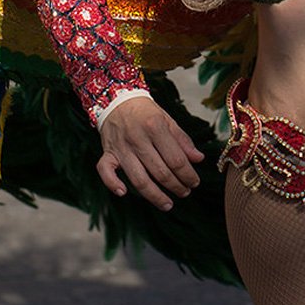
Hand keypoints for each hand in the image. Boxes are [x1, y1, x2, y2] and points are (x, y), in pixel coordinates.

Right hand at [96, 96, 203, 211]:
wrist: (117, 100)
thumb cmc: (145, 112)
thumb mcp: (167, 119)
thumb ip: (183, 140)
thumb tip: (199, 159)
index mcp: (155, 126)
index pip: (176, 159)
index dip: (188, 175)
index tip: (195, 182)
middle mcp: (137, 138)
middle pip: (160, 172)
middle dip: (176, 186)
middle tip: (185, 192)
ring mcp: (121, 147)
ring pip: (138, 179)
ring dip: (155, 196)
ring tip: (168, 204)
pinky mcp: (108, 153)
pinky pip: (106, 171)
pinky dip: (112, 184)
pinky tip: (123, 193)